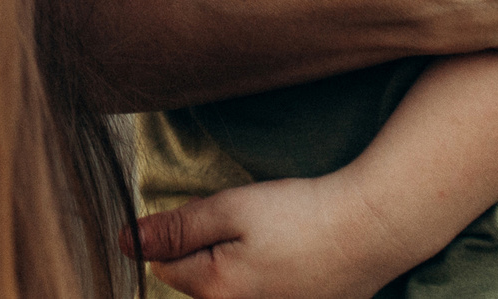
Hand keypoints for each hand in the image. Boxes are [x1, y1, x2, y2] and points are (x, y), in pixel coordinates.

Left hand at [135, 173, 420, 298]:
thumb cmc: (300, 214)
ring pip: (230, 286)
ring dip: (238, 261)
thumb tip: (125, 242)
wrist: (373, 229)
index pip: (164, 266)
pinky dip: (268, 272)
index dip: (180, 231)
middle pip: (198, 279)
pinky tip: (291, 253)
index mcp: (216, 291)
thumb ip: (175, 228)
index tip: (214, 212)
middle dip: (209, 248)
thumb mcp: (230, 208)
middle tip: (249, 221)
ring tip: (273, 237)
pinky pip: (263, 292)